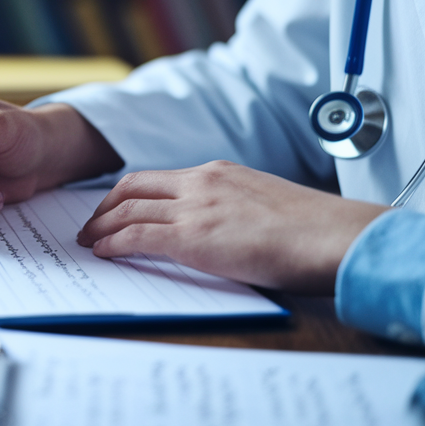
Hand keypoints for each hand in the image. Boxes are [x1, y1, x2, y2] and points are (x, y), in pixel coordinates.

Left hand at [76, 160, 388, 293]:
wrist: (334, 237)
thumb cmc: (315, 231)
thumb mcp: (266, 205)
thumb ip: (236, 210)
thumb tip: (223, 232)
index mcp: (220, 172)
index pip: (160, 178)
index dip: (131, 193)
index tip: (117, 207)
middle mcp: (201, 182)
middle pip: (133, 187)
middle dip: (105, 206)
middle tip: (92, 224)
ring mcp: (194, 208)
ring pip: (128, 210)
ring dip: (102, 226)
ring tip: (89, 240)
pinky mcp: (191, 237)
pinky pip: (136, 236)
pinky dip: (113, 243)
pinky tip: (104, 253)